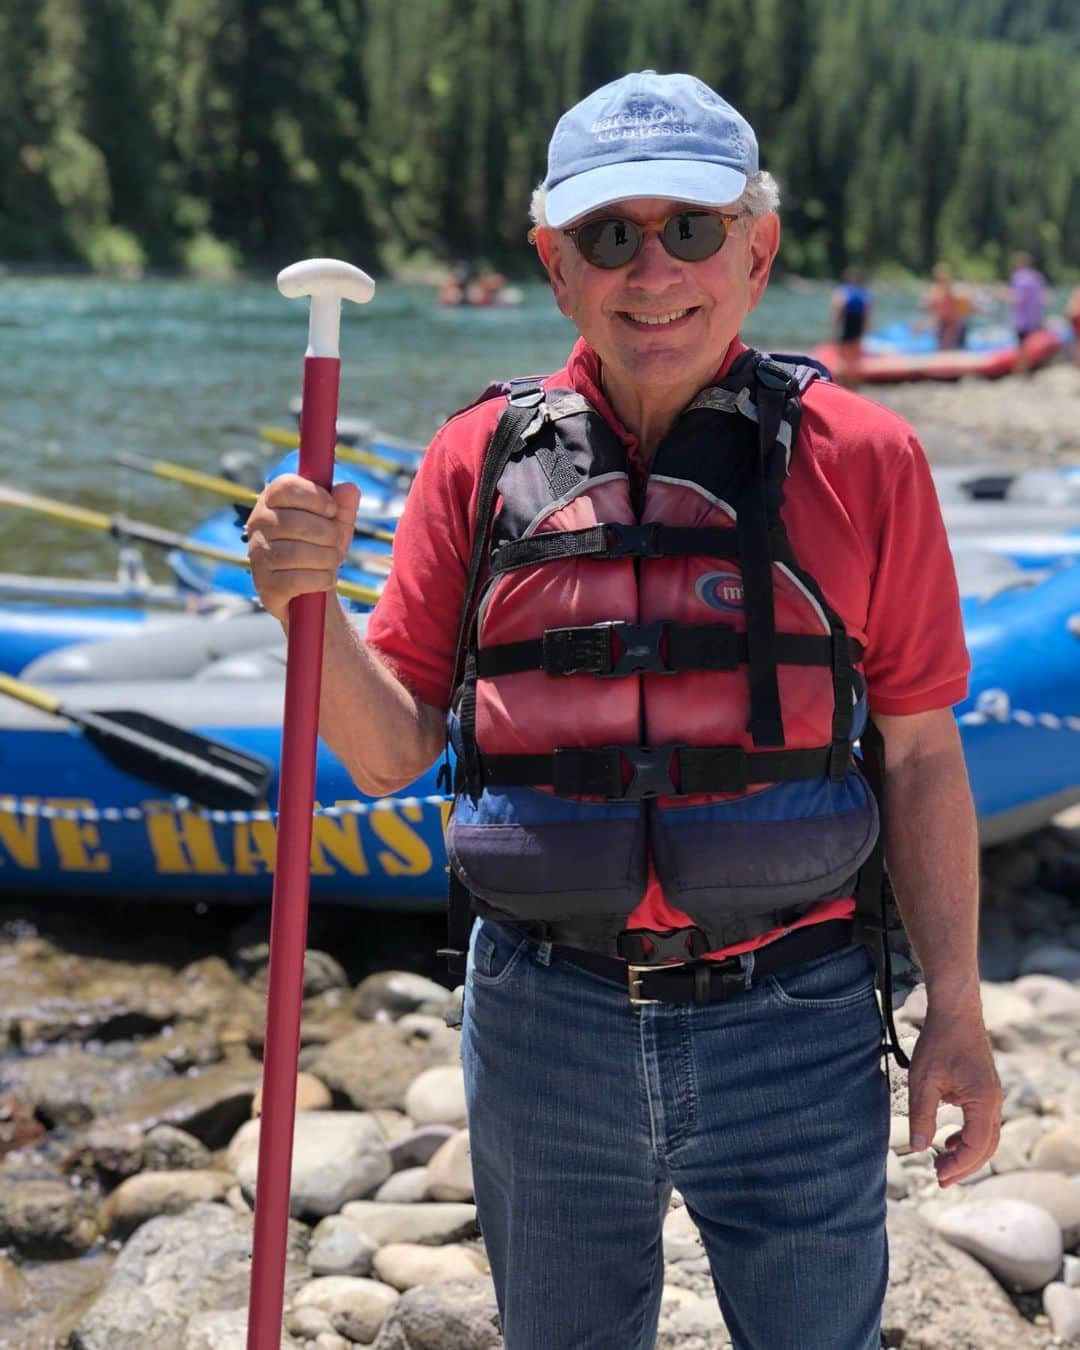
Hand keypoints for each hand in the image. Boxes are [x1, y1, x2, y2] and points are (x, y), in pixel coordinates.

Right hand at [245, 475, 360, 621]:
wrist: (310, 590)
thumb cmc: (321, 546)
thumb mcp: (337, 524)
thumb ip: (344, 505)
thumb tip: (349, 488)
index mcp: (272, 500)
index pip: (286, 487)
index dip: (315, 497)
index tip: (332, 510)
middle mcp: (258, 523)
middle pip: (296, 522)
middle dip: (329, 534)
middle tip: (337, 543)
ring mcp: (257, 554)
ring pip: (297, 552)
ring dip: (328, 558)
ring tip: (333, 562)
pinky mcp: (263, 583)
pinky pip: (297, 580)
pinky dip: (321, 579)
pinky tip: (326, 579)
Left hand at [906, 1007, 1001, 1187]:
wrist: (955, 1012)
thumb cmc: (939, 1042)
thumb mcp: (923, 1081)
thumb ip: (921, 1116)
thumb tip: (918, 1147)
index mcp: (983, 1102)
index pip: (976, 1146)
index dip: (958, 1165)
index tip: (937, 1174)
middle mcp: (994, 1102)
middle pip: (986, 1147)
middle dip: (963, 1167)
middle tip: (939, 1180)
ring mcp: (992, 1096)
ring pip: (986, 1137)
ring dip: (966, 1153)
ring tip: (942, 1164)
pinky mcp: (985, 1091)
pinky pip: (982, 1124)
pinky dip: (967, 1137)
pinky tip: (948, 1140)